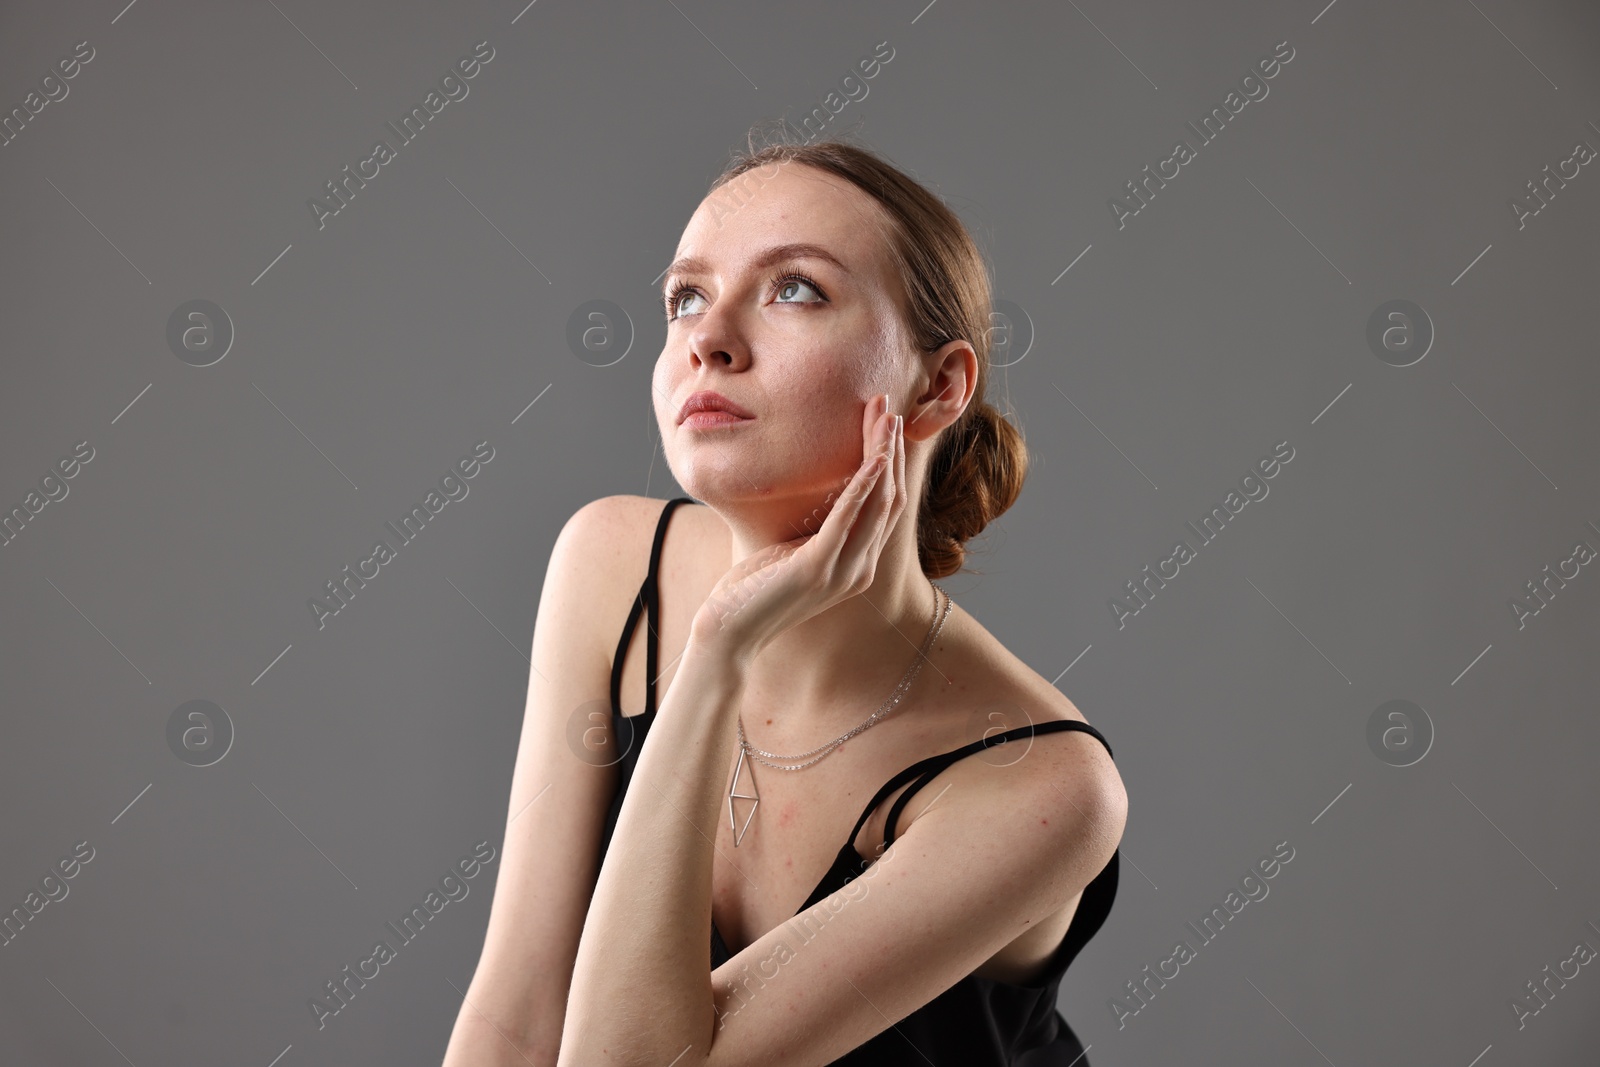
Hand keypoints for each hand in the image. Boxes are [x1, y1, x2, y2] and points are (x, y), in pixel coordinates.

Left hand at [690, 392, 907, 665]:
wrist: (727, 633)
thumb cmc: (753, 590)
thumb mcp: (792, 552)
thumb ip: (816, 530)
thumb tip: (817, 496)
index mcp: (856, 565)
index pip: (885, 505)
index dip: (890, 461)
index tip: (883, 421)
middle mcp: (858, 569)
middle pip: (888, 498)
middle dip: (889, 448)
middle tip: (886, 406)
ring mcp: (841, 572)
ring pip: (876, 503)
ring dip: (881, 455)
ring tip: (883, 418)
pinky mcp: (817, 569)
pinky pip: (847, 520)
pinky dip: (862, 488)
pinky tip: (872, 460)